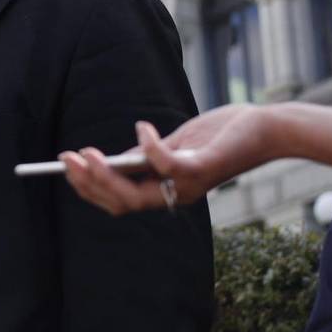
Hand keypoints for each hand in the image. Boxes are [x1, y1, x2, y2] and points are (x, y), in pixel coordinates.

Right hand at [60, 107, 273, 215]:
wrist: (264, 129)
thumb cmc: (221, 134)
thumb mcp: (178, 144)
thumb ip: (150, 154)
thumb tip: (116, 156)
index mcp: (166, 192)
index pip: (120, 202)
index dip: (91, 190)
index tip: (66, 170)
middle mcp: (175, 196)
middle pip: (120, 204)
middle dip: (89, 185)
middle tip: (67, 160)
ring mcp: (187, 185)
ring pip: (135, 195)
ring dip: (105, 176)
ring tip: (86, 154)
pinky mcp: (201, 168)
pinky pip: (165, 165)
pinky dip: (148, 147)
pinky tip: (140, 127)